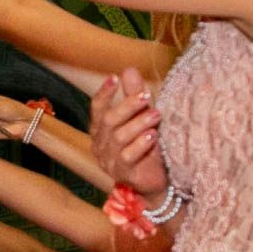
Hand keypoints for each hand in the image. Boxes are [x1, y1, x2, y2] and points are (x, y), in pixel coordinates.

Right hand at [89, 67, 167, 200]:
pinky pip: (127, 156)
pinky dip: (140, 145)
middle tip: (146, 96)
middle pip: (108, 121)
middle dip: (127, 106)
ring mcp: (109, 160)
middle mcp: (100, 144)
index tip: (114, 78)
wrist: (154, 181)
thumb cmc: (146, 147)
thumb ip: (133, 95)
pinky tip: (152, 136)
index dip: (104, 93)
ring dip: (138, 124)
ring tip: (156, 115)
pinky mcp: (122, 173)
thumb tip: (128, 69)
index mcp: (101, 130)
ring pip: (119, 137)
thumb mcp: (141, 118)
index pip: (96, 109)